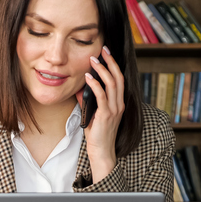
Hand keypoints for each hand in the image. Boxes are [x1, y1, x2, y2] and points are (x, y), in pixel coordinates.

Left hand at [75, 45, 124, 182]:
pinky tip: (88, 78)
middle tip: (102, 50)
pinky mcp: (106, 115)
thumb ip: (89, 100)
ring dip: (102, 70)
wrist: (102, 151)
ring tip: (93, 60)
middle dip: (110, 62)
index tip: (106, 53)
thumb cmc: (97, 134)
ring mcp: (114, 109)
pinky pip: (102, 96)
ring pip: (111, 84)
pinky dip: (95, 85)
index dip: (114, 65)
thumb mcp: (93, 113)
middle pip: (118, 77)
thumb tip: (81, 88)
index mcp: (118, 103)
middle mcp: (119, 104)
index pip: (119, 79)